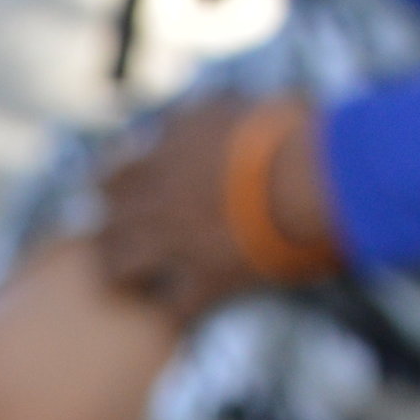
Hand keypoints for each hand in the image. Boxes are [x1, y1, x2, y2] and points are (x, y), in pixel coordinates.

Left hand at [95, 94, 334, 326]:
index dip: (111, 189)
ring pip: (121, 266)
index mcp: (164, 156)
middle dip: (111, 234)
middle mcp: (160, 200)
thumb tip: (202, 109)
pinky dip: (174, 313)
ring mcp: (178, 243)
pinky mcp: (207, 280)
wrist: (312, 177)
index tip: (118, 196)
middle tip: (120, 242)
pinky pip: (172, 309)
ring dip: (126, 273)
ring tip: (136, 280)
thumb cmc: (286, 131)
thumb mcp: (236, 105)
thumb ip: (206, 111)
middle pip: (107, 224)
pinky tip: (181, 314)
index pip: (111, 175)